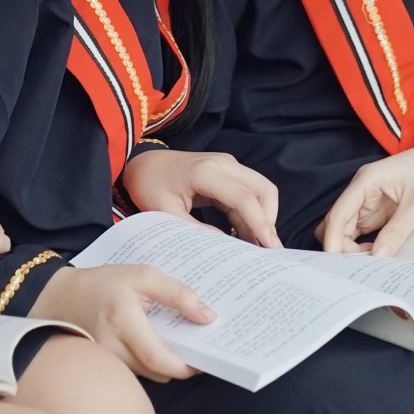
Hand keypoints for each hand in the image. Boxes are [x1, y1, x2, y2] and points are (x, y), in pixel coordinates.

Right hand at [31, 263, 211, 382]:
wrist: (62, 297)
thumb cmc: (105, 283)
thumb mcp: (144, 275)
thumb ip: (179, 294)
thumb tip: (208, 317)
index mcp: (122, 320)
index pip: (158, 358)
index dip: (185, 366)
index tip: (204, 360)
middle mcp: (110, 345)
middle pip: (156, 371)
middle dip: (179, 365)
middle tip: (196, 348)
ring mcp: (104, 359)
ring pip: (147, 375)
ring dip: (164, 364)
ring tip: (177, 343)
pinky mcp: (104, 364)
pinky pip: (135, 371)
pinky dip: (150, 363)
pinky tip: (156, 345)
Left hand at [121, 148, 281, 248]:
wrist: (143, 163)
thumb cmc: (150, 186)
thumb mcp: (165, 212)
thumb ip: (194, 229)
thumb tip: (224, 247)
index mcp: (206, 172)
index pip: (244, 198)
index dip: (260, 223)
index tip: (270, 247)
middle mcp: (224, 164)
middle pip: (263, 189)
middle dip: (269, 220)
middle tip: (268, 250)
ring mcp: (228, 166)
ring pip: (260, 190)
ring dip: (263, 217)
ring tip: (258, 246)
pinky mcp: (227, 173)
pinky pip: (249, 193)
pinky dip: (252, 214)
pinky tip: (247, 235)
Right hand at [318, 144, 413, 256]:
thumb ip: (397, 231)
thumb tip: (378, 257)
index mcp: (365, 182)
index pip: (338, 215)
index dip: (333, 241)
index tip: (335, 265)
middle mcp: (361, 190)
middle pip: (338, 224)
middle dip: (342, 247)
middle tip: (360, 268)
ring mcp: (368, 199)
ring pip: (347, 229)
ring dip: (353, 248)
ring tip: (370, 264)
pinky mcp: (377, 208)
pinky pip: (362, 230)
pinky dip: (364, 244)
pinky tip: (378, 255)